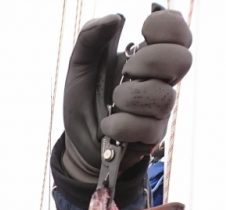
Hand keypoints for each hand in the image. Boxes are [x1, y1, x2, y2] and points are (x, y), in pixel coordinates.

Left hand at [61, 7, 191, 187]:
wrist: (77, 141)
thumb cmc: (83, 101)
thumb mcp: (79, 65)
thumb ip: (91, 38)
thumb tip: (115, 18)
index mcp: (148, 57)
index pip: (178, 34)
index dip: (168, 27)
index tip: (143, 33)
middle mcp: (159, 81)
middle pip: (182, 61)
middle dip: (151, 61)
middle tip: (128, 70)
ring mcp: (159, 110)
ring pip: (165, 97)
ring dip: (132, 97)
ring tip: (113, 103)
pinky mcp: (152, 136)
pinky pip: (149, 128)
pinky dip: (122, 125)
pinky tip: (109, 126)